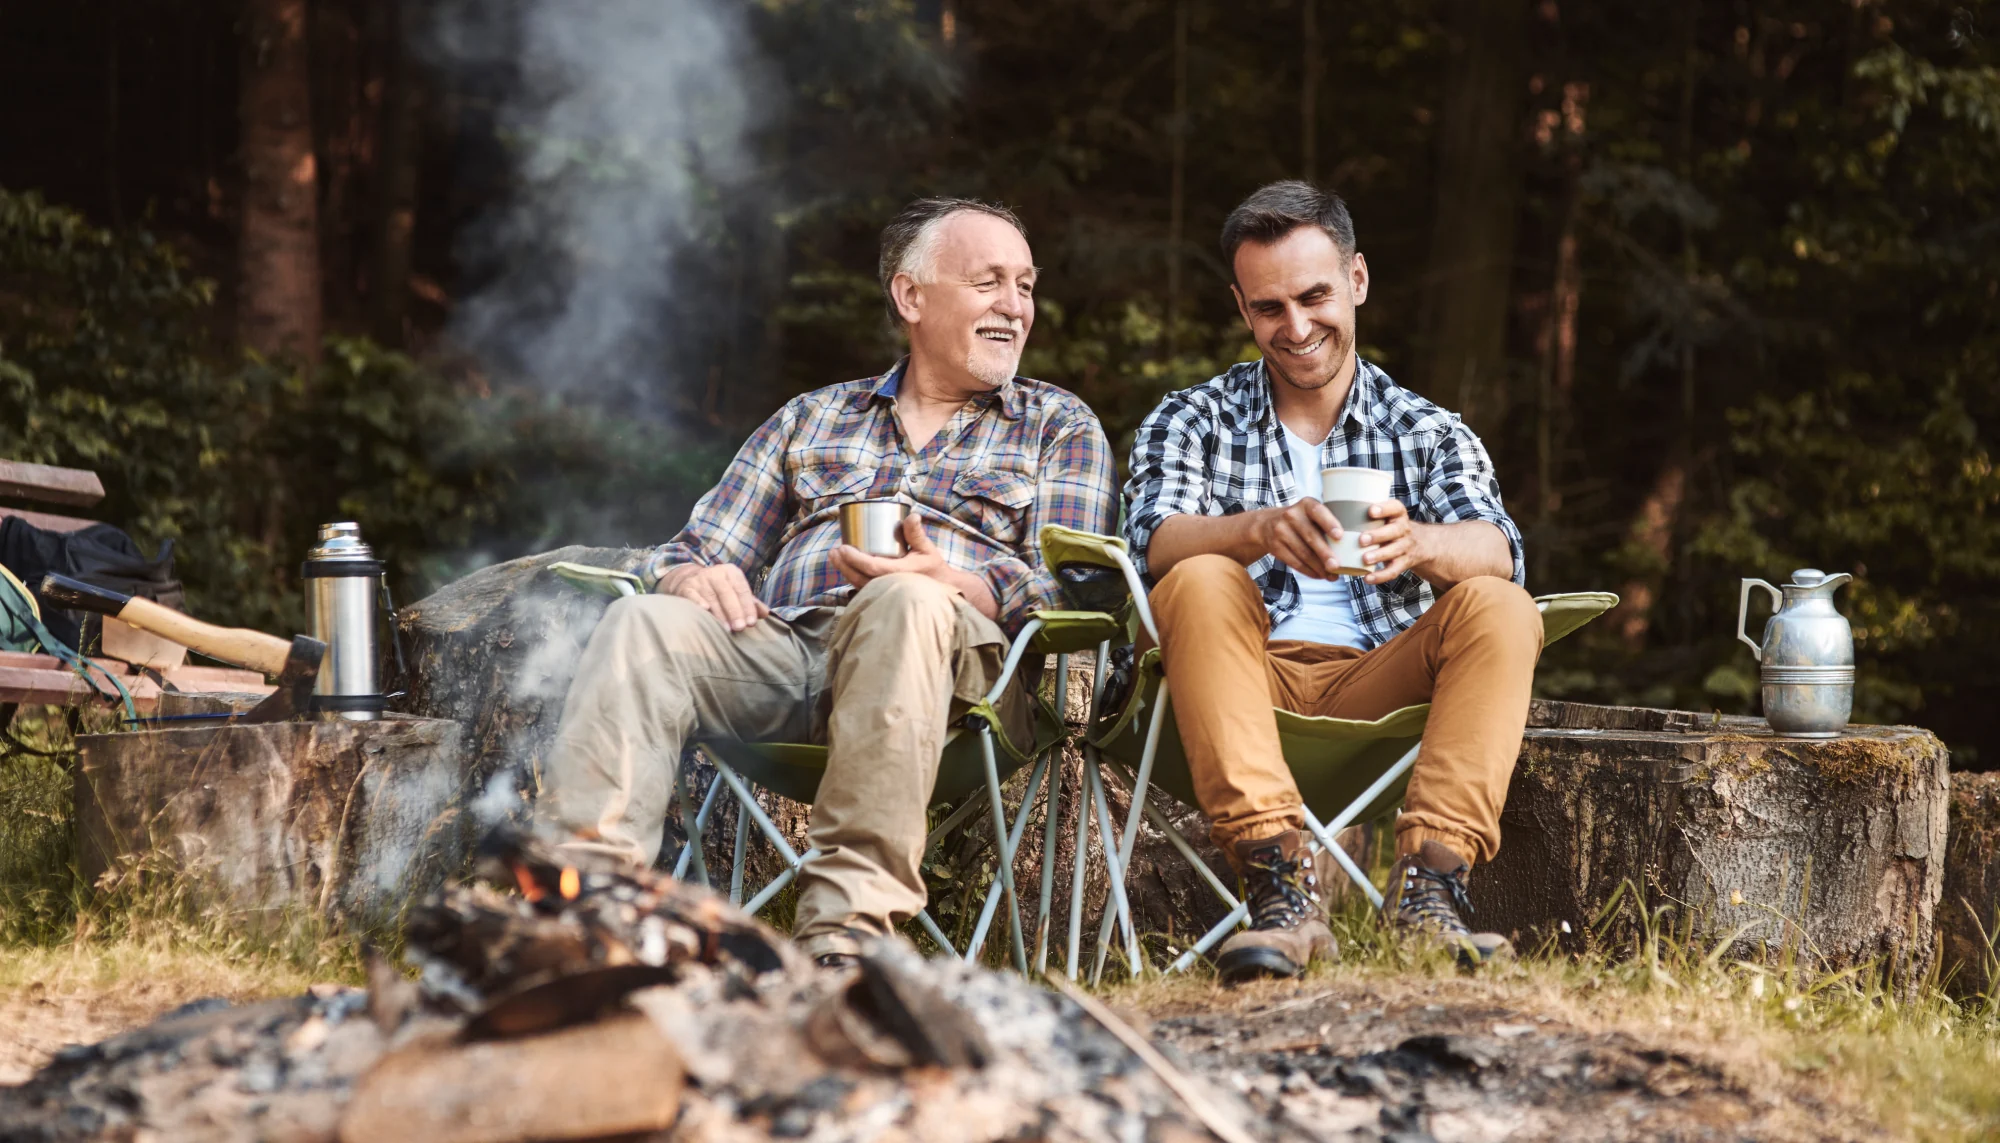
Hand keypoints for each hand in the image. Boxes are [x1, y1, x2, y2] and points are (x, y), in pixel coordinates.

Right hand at [658, 563, 768, 631]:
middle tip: (740, 628)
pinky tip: (704, 610)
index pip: (742, 589)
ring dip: (719, 614)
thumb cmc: (719, 589)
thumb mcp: (736, 591)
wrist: (690, 580)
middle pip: (727, 593)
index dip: (747, 606)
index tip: (751, 622)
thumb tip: (766, 613)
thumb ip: (751, 602)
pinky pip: (692, 595)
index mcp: (731, 572)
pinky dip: (698, 602)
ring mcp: (700, 579)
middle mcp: (716, 573)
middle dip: (734, 611)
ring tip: (726, 629)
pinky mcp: (686, 587)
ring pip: (711, 597)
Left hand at [828, 513, 950, 588]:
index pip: (873, 567)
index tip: (843, 547)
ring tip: (834, 557)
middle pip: (860, 578)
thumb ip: (917, 533)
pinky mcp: (884, 596)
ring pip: (859, 585)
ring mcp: (886, 594)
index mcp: (900, 574)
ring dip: (845, 571)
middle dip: (844, 564)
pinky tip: (845, 568)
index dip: (855, 558)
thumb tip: (912, 516)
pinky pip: (863, 588)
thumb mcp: (927, 549)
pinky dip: (852, 578)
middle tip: (834, 551)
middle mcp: (891, 587)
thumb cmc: (933, 568)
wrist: (942, 590)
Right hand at [1253, 500, 1343, 579]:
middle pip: (1311, 537)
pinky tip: (1318, 575)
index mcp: (1305, 505)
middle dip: (1325, 553)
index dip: (1329, 523)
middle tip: (1336, 566)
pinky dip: (1308, 571)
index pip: (1318, 511)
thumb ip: (1326, 524)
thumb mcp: (1310, 514)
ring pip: (1303, 553)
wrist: (1266, 524)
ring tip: (1331, 576)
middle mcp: (1291, 515)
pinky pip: (1294, 562)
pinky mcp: (1275, 546)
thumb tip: (1349, 547)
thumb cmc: (1299, 521)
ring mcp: (1281, 531)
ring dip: (1319, 567)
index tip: (1339, 536)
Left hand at [1356, 499, 1419, 584]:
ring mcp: (1405, 547)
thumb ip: (1368, 514)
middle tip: (1361, 539)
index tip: (1370, 511)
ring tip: (1364, 559)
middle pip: (1394, 531)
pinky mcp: (1403, 563)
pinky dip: (1381, 576)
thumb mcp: (1387, 516)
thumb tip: (1333, 510)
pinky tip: (1368, 578)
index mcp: (1398, 514)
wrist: (1420, 544)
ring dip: (1379, 555)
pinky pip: (1394, 571)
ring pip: (1394, 551)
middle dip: (1378, 535)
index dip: (1384, 509)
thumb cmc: (1390, 526)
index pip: (1395, 507)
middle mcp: (1404, 529)